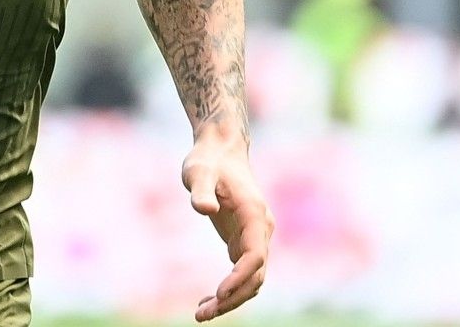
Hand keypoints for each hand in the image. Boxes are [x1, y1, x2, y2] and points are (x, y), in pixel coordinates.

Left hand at [182, 129, 273, 320]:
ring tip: (201, 314)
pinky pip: (242, 273)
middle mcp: (261, 230)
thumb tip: (204, 210)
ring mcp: (255, 237)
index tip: (218, 293)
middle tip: (203, 315)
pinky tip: (207, 303)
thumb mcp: (198, 171)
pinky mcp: (244, 240)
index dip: (238, 277)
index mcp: (255, 215)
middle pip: (255, 275)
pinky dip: (229, 291)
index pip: (254, 256)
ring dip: (231, 299)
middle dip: (232, 298)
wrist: (220, 149)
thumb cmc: (208, 159)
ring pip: (251, 279)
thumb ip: (201, 190)